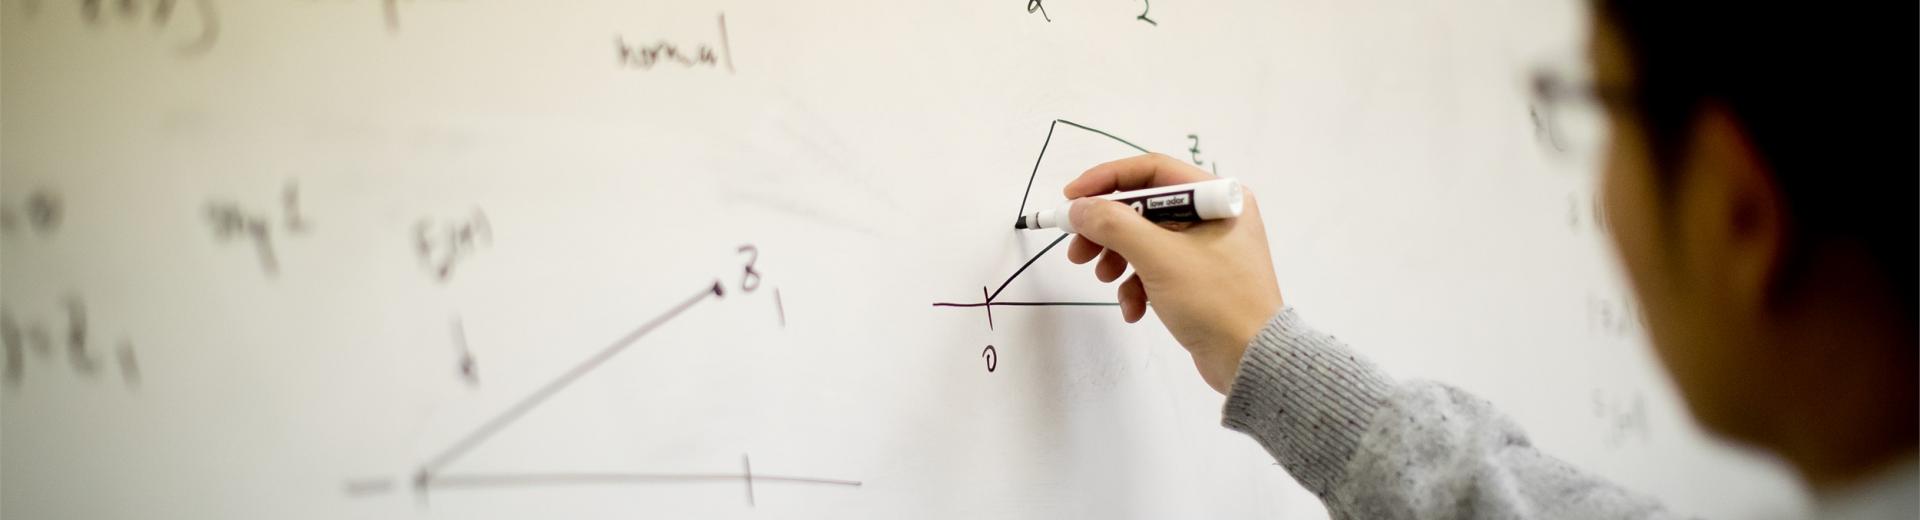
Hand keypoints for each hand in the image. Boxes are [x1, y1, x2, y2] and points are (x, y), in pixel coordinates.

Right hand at [1064, 153, 1283, 394]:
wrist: (1251, 361)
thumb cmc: (1214, 300)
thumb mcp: (1159, 257)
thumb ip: (1113, 225)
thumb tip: (1078, 208)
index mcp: (1218, 197)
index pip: (1152, 171)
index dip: (1106, 180)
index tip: (1071, 198)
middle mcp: (1215, 215)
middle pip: (1144, 207)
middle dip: (1107, 229)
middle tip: (1078, 251)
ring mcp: (1207, 248)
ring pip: (1146, 239)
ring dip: (1118, 259)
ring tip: (1104, 280)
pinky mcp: (1199, 278)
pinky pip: (1158, 268)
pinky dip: (1139, 285)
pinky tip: (1134, 309)